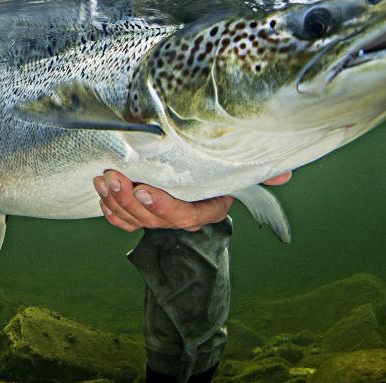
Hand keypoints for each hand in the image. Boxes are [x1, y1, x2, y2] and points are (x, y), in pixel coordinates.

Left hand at [93, 170, 291, 232]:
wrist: (201, 171)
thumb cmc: (219, 165)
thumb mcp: (238, 167)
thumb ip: (260, 172)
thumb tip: (285, 173)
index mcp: (207, 209)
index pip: (186, 216)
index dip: (165, 207)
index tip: (147, 190)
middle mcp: (182, 218)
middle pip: (154, 220)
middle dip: (131, 199)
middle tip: (114, 176)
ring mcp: (159, 217)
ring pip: (134, 219)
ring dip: (115, 201)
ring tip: (104, 178)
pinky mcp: (140, 213)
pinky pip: (121, 220)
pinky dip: (109, 207)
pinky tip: (100, 190)